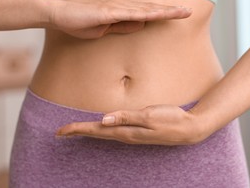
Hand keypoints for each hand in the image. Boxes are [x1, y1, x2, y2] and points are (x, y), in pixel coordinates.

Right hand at [46, 0, 191, 38]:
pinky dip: (147, 13)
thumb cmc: (80, 22)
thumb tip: (141, 24)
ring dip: (164, 10)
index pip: (147, 13)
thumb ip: (123, 27)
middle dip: (171, 10)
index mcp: (121, 12)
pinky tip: (159, 13)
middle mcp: (122, 6)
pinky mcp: (108, 11)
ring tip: (182, 12)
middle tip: (189, 11)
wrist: (59, 14)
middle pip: (151, 9)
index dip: (164, 14)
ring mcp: (116, 7)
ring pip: (145, 9)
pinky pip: (131, 13)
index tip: (179, 16)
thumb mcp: (105, 29)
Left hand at [56, 104, 206, 145]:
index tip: (60, 132)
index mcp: (126, 131)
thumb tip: (103, 119)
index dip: (77, 130)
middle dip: (77, 132)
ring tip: (74, 130)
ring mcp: (131, 134)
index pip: (96, 130)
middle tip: (59, 132)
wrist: (189, 129)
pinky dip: (101, 129)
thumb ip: (126, 117)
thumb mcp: (149, 116)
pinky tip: (100, 127)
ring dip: (87, 131)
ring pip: (103, 133)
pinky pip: (113, 131)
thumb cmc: (171, 120)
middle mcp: (126, 135)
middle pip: (96, 133)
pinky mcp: (136, 131)